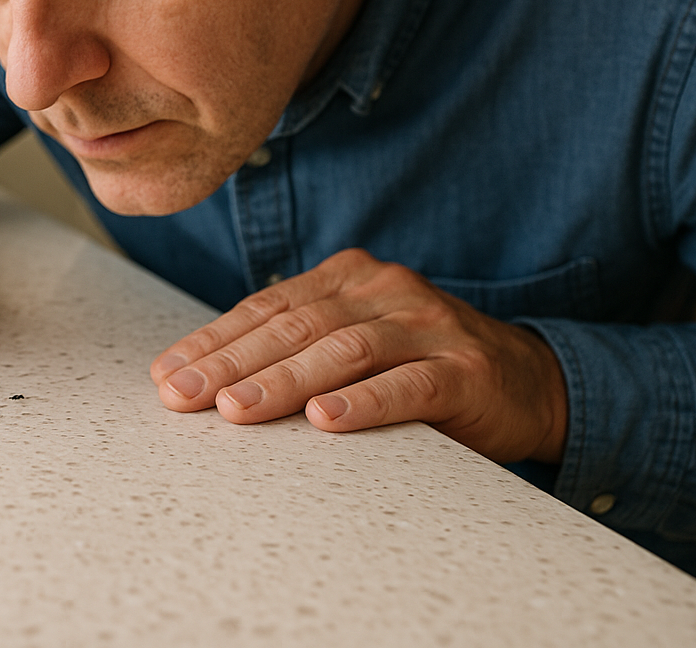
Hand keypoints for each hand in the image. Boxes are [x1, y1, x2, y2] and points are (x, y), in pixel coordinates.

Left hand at [148, 249, 567, 462]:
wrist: (528, 382)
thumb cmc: (419, 366)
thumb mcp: (354, 343)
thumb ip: (296, 346)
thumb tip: (203, 378)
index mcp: (346, 277)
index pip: (266, 308)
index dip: (213, 341)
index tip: (167, 375)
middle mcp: (383, 289)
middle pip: (294, 326)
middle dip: (230, 363)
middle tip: (184, 396)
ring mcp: (426, 325)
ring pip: (342, 350)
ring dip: (284, 381)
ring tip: (237, 410)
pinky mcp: (464, 370)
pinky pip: (408, 384)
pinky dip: (365, 402)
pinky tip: (327, 419)